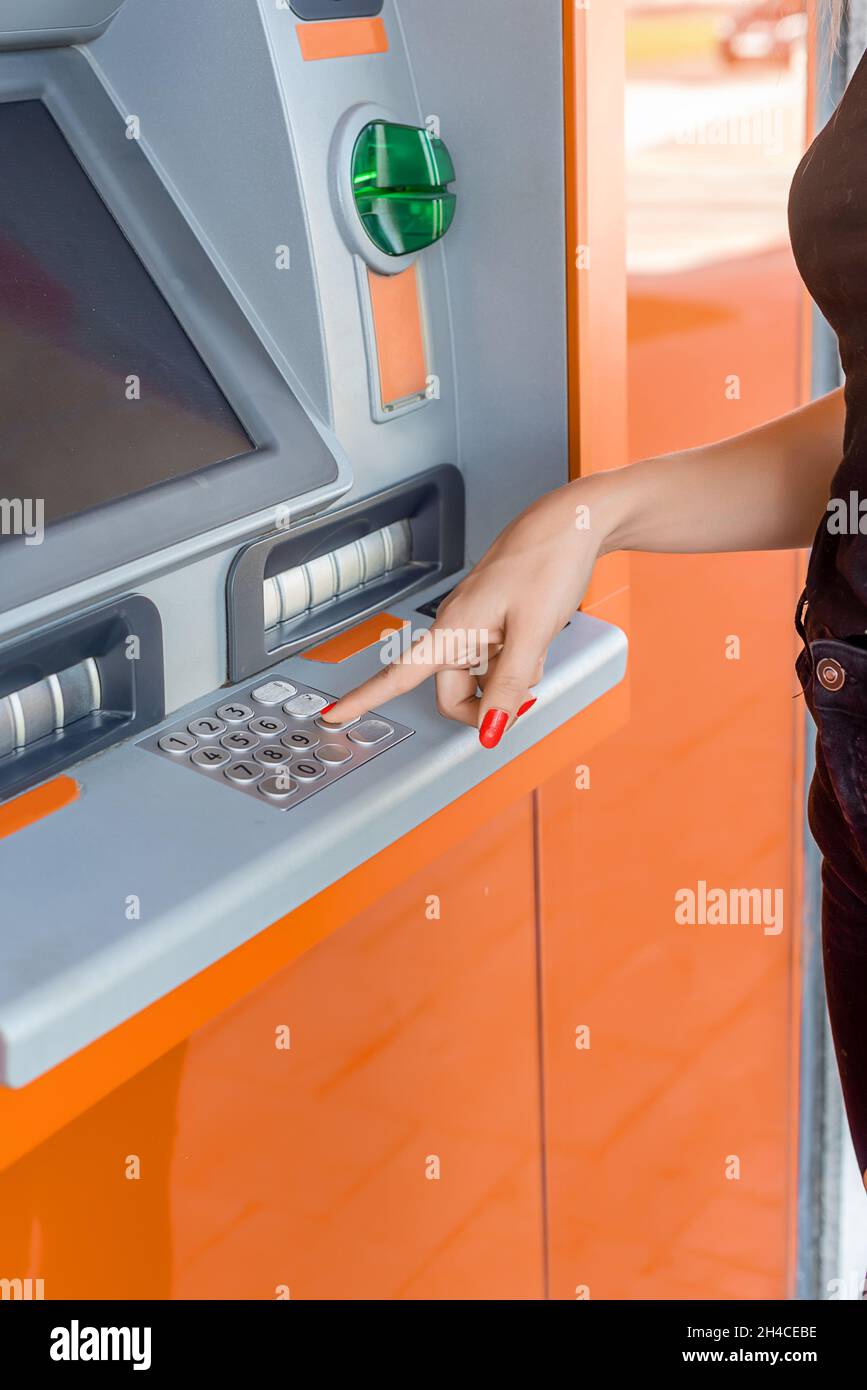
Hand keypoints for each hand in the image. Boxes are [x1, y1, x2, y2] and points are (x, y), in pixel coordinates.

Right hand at [321, 476, 616, 748]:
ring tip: (537, 654)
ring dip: (505, 680)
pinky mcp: (493, 617)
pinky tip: (536, 643)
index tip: (333, 715)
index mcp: (454, 629)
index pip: (398, 674)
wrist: (571, 524)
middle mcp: (457, 626)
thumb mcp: (532, 635)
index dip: (364, 698)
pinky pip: (494, 656)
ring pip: (478, 675)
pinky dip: (514, 662)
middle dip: (483, 705)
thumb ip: (508, 686)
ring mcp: (475, 621)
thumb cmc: (547, 565)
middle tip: (523, 699)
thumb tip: (489, 731)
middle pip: (452, 690)